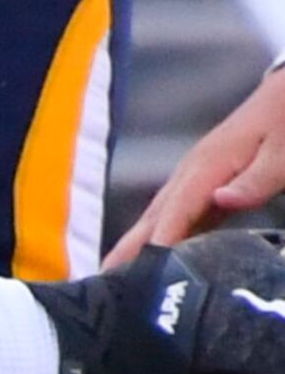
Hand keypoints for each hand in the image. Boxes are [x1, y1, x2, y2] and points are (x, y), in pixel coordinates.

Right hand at [112, 63, 284, 262]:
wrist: (283, 94)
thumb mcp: (282, 152)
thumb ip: (255, 180)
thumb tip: (221, 201)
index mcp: (208, 166)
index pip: (178, 209)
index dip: (162, 239)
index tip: (147, 270)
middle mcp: (190, 172)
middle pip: (154, 215)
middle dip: (129, 247)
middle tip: (106, 279)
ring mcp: (191, 176)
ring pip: (157, 214)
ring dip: (135, 242)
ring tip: (115, 273)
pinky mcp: (199, 181)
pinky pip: (171, 212)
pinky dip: (155, 232)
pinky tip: (150, 252)